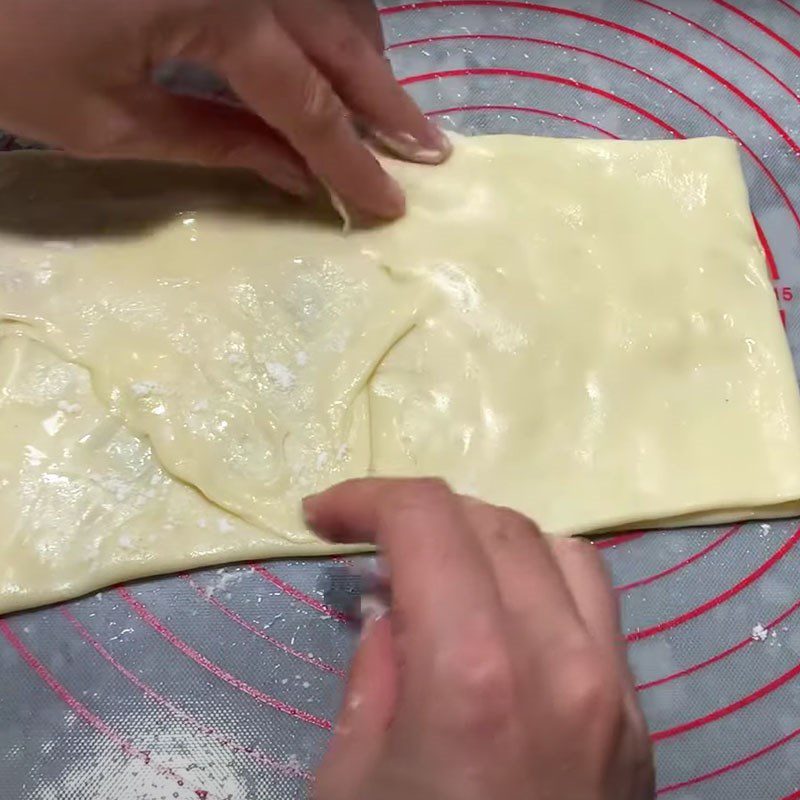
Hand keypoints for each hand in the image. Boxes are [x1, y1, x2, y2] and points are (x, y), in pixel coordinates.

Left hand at [0, 0, 448, 219]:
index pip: (310, 106)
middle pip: (342, 40)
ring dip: (365, 57)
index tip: (391, 205)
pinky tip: (337, 52)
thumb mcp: (104, 118)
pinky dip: (328, 19)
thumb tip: (294, 174)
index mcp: (219, 8)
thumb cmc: (5, 43)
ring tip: (389, 112)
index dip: (352, 162)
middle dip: (387, 103)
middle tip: (430, 152)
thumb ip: (213, 142)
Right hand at [304, 479, 653, 799]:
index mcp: (476, 677)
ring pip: (559, 550)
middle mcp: (564, 665)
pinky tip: (501, 615)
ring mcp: (616, 693)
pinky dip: (541, 581)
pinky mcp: (638, 723)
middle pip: (495, 523)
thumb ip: (375, 675)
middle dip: (420, 515)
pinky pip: (596, 609)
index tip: (322, 515)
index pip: (429, 521)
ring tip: (438, 569)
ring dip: (488, 538)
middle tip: (368, 545)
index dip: (366, 496)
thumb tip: (393, 606)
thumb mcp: (350, 789)